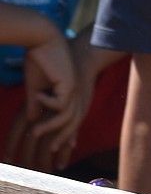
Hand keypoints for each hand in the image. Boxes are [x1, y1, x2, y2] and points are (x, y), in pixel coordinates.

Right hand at [4, 32, 81, 169]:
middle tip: (50, 154)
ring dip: (50, 127)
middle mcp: (73, 96)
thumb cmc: (39, 58)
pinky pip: (60, 104)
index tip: (56, 155)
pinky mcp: (69, 84)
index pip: (67, 122)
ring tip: (35, 132)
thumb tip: (33, 119)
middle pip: (71, 125)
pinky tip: (37, 95)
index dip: (63, 138)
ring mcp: (73, 91)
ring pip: (67, 118)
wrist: (45, 37)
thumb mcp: (36, 85)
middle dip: (62, 141)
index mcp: (67, 97)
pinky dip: (47, 103)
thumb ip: (36, 102)